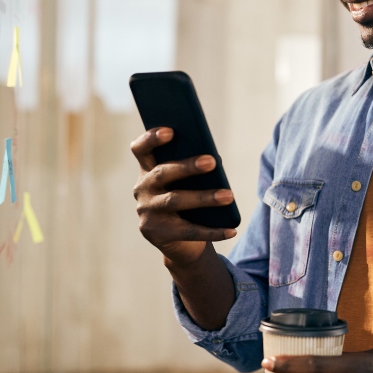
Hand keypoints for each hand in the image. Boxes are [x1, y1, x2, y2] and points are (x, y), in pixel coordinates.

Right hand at [131, 127, 236, 266]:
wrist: (178, 242)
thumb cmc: (186, 202)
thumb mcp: (187, 184)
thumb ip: (194, 170)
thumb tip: (214, 161)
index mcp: (148, 170)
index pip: (141, 149)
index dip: (151, 138)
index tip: (170, 131)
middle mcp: (142, 189)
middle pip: (163, 173)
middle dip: (187, 166)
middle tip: (211, 161)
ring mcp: (147, 212)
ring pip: (175, 201)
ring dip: (204, 198)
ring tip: (228, 196)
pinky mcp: (156, 234)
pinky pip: (188, 231)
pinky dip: (213, 231)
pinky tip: (232, 230)